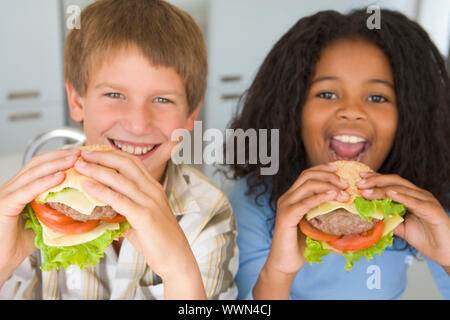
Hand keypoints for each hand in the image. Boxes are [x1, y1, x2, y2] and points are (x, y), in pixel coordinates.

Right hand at [0, 149, 79, 276]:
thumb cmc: (16, 246)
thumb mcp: (42, 224)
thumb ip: (56, 212)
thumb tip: (82, 208)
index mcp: (19, 190)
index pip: (39, 167)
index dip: (58, 158)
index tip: (78, 155)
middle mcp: (11, 188)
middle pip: (36, 164)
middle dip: (60, 156)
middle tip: (80, 152)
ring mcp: (6, 195)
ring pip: (32, 173)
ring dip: (56, 164)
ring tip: (74, 159)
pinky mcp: (4, 205)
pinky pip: (27, 190)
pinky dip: (44, 182)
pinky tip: (60, 177)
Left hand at [74, 148, 205, 298]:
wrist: (176, 257)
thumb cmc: (158, 241)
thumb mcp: (141, 219)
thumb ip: (124, 211)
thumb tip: (101, 212)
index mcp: (153, 188)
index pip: (132, 162)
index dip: (111, 154)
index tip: (93, 152)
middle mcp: (152, 190)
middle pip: (126, 163)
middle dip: (102, 155)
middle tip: (82, 154)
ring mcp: (149, 202)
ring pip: (120, 179)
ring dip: (97, 169)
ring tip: (79, 165)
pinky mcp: (145, 216)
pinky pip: (119, 200)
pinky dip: (101, 191)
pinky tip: (87, 186)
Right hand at [254, 163, 348, 298]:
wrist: (285, 263)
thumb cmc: (301, 247)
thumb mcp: (317, 227)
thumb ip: (328, 218)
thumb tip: (355, 219)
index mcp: (293, 197)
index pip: (307, 174)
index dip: (323, 168)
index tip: (340, 169)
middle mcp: (287, 197)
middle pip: (307, 175)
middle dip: (329, 175)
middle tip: (347, 183)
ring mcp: (285, 205)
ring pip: (308, 185)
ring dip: (329, 185)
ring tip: (345, 192)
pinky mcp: (286, 216)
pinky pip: (305, 202)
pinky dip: (320, 197)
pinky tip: (333, 196)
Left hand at [357, 172, 449, 267]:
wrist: (446, 252)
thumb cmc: (427, 238)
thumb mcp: (401, 228)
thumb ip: (388, 220)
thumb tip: (369, 216)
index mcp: (411, 197)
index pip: (390, 183)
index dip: (375, 179)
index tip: (359, 179)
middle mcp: (418, 195)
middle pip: (394, 181)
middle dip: (375, 181)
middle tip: (359, 183)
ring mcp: (426, 200)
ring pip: (402, 189)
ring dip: (382, 189)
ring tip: (367, 191)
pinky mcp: (432, 210)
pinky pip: (415, 201)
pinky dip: (402, 196)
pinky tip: (390, 193)